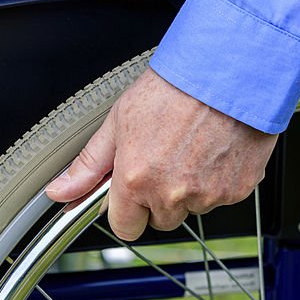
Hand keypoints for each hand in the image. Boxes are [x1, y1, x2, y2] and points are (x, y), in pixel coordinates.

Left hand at [45, 68, 278, 240]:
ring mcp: (208, 194)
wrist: (227, 71)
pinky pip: (223, 196)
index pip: (125, 227)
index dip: (127, 210)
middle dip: (160, 198)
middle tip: (166, 158)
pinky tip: (215, 149)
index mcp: (136, 180)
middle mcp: (172, 194)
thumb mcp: (119, 121)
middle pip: (161, 219)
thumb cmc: (176, 88)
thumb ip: (89, 165)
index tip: (132, 194)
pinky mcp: (238, 190)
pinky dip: (219, 179)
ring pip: (193, 207)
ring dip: (191, 188)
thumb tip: (61, 191)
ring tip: (193, 147)